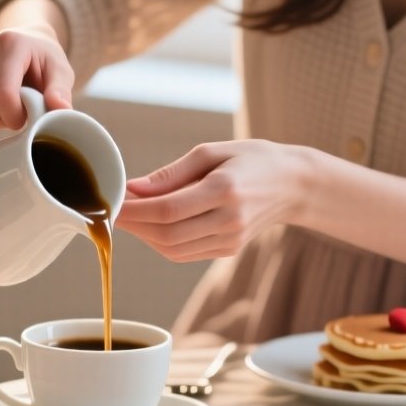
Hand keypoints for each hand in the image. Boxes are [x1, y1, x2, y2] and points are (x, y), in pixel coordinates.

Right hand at [0, 25, 75, 133]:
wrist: (22, 45)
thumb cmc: (41, 62)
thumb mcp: (60, 71)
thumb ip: (61, 90)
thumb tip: (60, 109)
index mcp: (9, 43)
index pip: (1, 94)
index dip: (15, 116)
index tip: (27, 116)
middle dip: (2, 122)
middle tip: (18, 113)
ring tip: (4, 111)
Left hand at [116, 140, 324, 262]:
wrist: (294, 185)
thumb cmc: (252, 160)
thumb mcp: (212, 152)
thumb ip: (171, 173)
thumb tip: (133, 188)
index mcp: (225, 190)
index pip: (168, 210)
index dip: (134, 211)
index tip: (111, 203)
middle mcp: (229, 220)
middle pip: (167, 234)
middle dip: (134, 226)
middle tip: (113, 211)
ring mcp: (230, 240)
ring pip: (172, 249)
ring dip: (144, 236)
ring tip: (130, 217)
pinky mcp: (229, 250)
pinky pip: (184, 253)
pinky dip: (161, 242)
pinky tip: (152, 226)